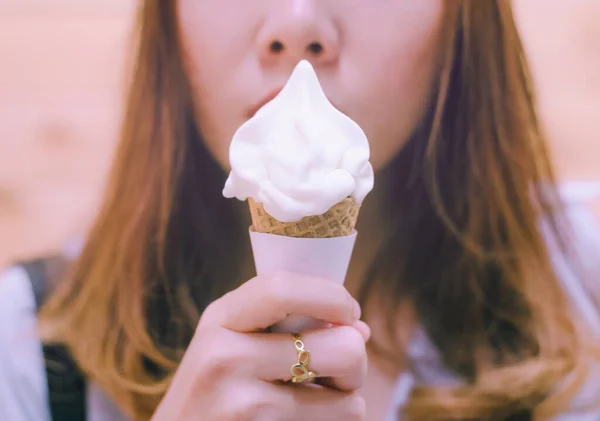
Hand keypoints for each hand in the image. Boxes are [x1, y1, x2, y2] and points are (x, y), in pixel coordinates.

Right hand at [151, 271, 369, 420]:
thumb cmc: (215, 389)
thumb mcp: (232, 342)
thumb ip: (286, 324)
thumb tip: (360, 329)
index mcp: (221, 318)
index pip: (283, 287)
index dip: (333, 297)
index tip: (349, 313)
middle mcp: (224, 356)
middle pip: (342, 347)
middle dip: (355, 362)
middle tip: (336, 373)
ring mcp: (241, 403)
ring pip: (349, 401)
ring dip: (345, 402)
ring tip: (315, 401)